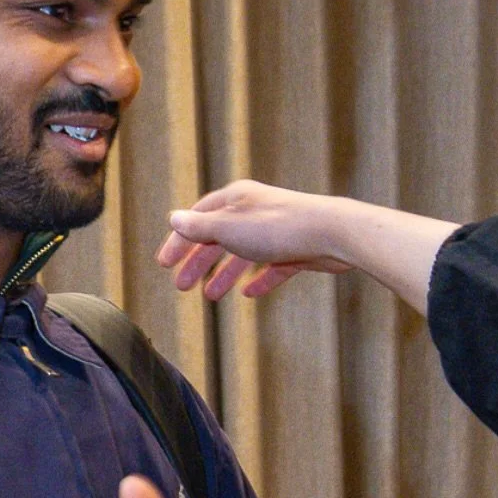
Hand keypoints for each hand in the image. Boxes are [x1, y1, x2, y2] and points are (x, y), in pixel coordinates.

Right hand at [156, 180, 457, 315]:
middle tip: (181, 286)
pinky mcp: (296, 249)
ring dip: (224, 275)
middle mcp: (253, 212)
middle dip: (198, 262)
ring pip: (242, 254)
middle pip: (217, 238)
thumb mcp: (229, 228)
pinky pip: (271, 266)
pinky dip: (258, 279)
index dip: (179, 240)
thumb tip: (174, 218)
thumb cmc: (279, 227)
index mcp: (234, 200)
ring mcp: (275, 231)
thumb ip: (200, 227)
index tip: (164, 263)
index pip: (197, 218)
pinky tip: (249, 293)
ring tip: (210, 296)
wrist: (333, 233)